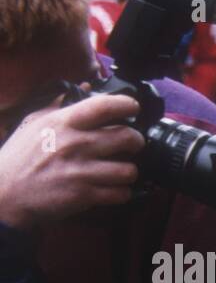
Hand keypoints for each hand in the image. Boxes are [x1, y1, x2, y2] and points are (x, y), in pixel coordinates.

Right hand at [0, 93, 142, 230]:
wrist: (6, 192)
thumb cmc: (21, 156)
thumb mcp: (35, 122)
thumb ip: (62, 104)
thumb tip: (89, 87)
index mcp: (64, 122)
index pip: (104, 106)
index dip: (127, 105)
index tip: (133, 108)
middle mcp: (76, 144)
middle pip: (128, 137)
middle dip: (136, 141)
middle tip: (132, 144)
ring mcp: (82, 171)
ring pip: (129, 169)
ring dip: (129, 171)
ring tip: (120, 170)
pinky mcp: (85, 195)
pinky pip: (121, 193)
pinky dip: (121, 192)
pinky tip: (112, 188)